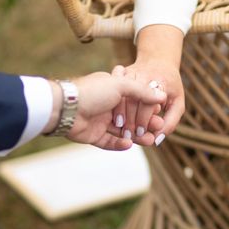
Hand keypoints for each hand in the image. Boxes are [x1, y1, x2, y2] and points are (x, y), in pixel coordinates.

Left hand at [44, 72, 165, 150]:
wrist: (66, 107)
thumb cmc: (92, 91)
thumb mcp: (121, 85)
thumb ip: (142, 91)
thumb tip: (162, 95)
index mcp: (113, 91)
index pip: (135, 101)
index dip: (147, 108)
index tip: (161, 113)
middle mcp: (107, 106)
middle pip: (131, 118)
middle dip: (145, 124)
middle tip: (158, 129)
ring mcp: (100, 121)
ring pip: (122, 131)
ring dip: (136, 136)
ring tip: (150, 140)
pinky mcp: (93, 135)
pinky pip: (110, 141)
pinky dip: (119, 143)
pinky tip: (129, 144)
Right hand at [112, 25, 184, 145]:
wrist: (159, 60)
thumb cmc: (170, 86)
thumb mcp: (178, 103)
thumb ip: (171, 122)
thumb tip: (157, 139)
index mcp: (160, 82)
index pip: (148, 103)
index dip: (143, 120)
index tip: (140, 133)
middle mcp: (144, 75)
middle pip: (132, 100)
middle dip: (129, 119)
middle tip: (128, 134)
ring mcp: (130, 71)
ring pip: (120, 94)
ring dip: (118, 112)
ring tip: (118, 127)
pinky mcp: (120, 71)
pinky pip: (113, 88)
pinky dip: (112, 101)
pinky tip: (112, 114)